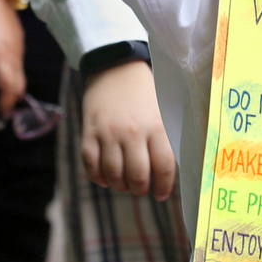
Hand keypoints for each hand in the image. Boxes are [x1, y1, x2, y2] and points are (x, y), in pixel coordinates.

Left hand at [0, 0, 25, 114]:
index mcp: (1, 53)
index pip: (10, 86)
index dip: (6, 103)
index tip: (0, 114)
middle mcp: (14, 51)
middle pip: (19, 82)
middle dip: (10, 98)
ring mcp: (18, 43)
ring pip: (19, 71)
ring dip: (10, 85)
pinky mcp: (17, 36)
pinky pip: (17, 60)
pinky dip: (10, 72)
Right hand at [81, 60, 175, 200]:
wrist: (116, 68)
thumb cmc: (145, 91)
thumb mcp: (164, 110)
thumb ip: (169, 136)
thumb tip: (172, 168)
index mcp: (156, 126)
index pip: (163, 167)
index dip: (163, 186)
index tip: (161, 193)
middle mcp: (133, 132)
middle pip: (137, 176)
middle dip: (140, 189)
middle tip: (141, 189)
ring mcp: (109, 133)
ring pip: (113, 174)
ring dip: (119, 185)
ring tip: (124, 183)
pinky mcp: (89, 132)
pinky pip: (90, 164)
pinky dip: (97, 177)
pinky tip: (105, 177)